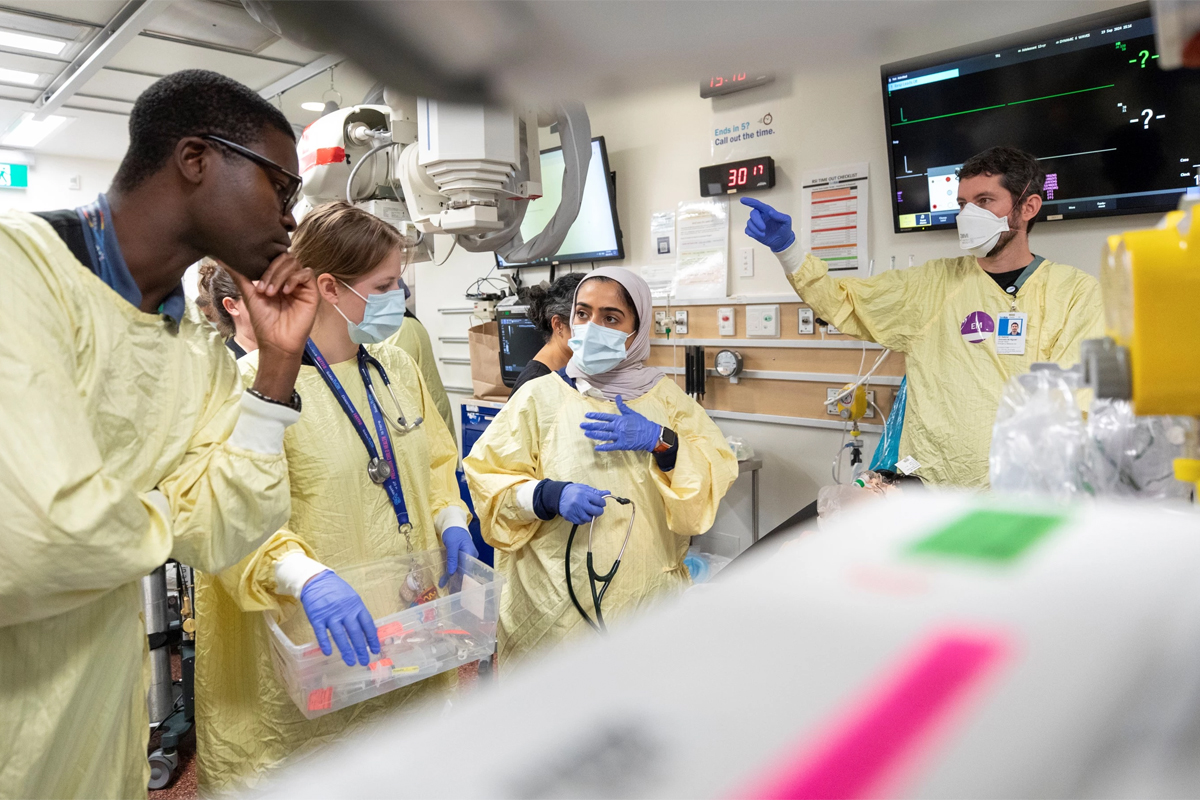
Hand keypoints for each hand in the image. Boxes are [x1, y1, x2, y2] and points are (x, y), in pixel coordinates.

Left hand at [230, 252, 317, 401]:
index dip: (265, 262)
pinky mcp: (312, 292)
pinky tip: (285, 292)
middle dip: (271, 270)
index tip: (255, 280)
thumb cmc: (263, 321)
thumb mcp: (249, 294)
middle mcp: (290, 279)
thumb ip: (239, 275)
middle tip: (262, 289)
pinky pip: (306, 274)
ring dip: (280, 276)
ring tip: (271, 293)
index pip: (275, 257)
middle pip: (285, 257)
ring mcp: (301, 285)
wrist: (275, 341)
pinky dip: (294, 279)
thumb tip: (219, 258)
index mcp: (277, 278)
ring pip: (295, 264)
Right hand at [299, 570, 379, 666]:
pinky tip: (328, 653)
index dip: (372, 638)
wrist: (317, 580)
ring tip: (351, 662)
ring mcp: (330, 615)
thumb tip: (367, 631)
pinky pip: (321, 633)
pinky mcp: (316, 617)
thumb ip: (358, 612)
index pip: (368, 624)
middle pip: (355, 632)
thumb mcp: (352, 597)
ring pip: (339, 635)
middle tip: (365, 661)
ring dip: (346, 650)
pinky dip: (324, 643)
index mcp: (356, 605)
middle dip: (361, 649)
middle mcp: (345, 611)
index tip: (376, 650)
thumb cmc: (337, 590)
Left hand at [439, 526, 478, 587]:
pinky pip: (456, 566)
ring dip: (453, 579)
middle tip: (452, 593)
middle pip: (465, 572)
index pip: (469, 570)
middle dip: (459, 582)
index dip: (464, 580)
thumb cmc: (453, 532)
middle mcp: (470, 557)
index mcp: (471, 554)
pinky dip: (450, 573)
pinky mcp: (460, 556)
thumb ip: (452, 558)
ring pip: (460, 570)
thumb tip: (451, 572)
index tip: (459, 590)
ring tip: (448, 590)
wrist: (452, 523)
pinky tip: (444, 581)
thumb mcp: (452, 544)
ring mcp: (465, 557)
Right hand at [558, 484, 609, 524]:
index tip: (601, 503)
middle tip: (597, 509)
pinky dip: (584, 519)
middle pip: (596, 511)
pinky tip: (583, 514)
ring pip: (589, 518)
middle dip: (599, 511)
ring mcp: (574, 511)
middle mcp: (579, 503)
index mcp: (583, 494)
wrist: (559, 496)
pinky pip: (581, 522)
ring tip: (589, 512)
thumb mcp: (584, 488)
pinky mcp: (570, 517)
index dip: (602, 502)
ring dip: (591, 516)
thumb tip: (607, 492)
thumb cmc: (573, 491)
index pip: (599, 501)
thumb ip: (596, 492)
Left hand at [581, 395, 661, 452]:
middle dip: (590, 425)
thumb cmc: (641, 423)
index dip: (595, 416)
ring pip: (604, 435)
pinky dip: (603, 447)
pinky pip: (611, 446)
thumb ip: (622, 406)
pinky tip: (596, 448)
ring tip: (586, 434)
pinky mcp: (622, 444)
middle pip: (601, 426)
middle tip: (581, 425)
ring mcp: (619, 436)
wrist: (650, 434)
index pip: (604, 417)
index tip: (587, 415)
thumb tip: (617, 397)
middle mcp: (618, 427)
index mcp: (619, 419)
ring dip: (594, 435)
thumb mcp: (631, 413)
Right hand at [741, 197, 795, 252]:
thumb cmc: (784, 229)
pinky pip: (747, 230)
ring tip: (764, 234)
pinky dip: (752, 233)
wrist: (782, 241)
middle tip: (764, 229)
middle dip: (757, 221)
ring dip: (756, 230)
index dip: (750, 202)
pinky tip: (759, 236)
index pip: (758, 204)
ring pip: (749, 223)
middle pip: (753, 214)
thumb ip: (779, 216)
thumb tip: (770, 212)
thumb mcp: (786, 221)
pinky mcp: (753, 231)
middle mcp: (760, 216)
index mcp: (767, 211)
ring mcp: (756, 224)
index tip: (742, 200)